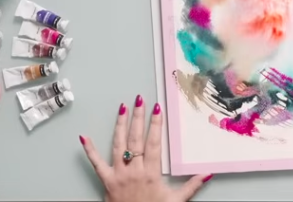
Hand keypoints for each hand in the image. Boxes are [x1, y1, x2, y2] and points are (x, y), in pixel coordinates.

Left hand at [80, 96, 211, 201]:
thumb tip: (207, 174)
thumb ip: (191, 186)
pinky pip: (96, 164)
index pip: (153, 143)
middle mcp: (133, 171)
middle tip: (139, 100)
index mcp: (151, 174)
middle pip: (136, 139)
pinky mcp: (106, 181)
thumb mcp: (176, 201)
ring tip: (122, 108)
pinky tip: (85, 137)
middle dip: (138, 117)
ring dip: (120, 125)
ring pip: (118, 145)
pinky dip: (90, 150)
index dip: (155, 125)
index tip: (157, 109)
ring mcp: (118, 175)